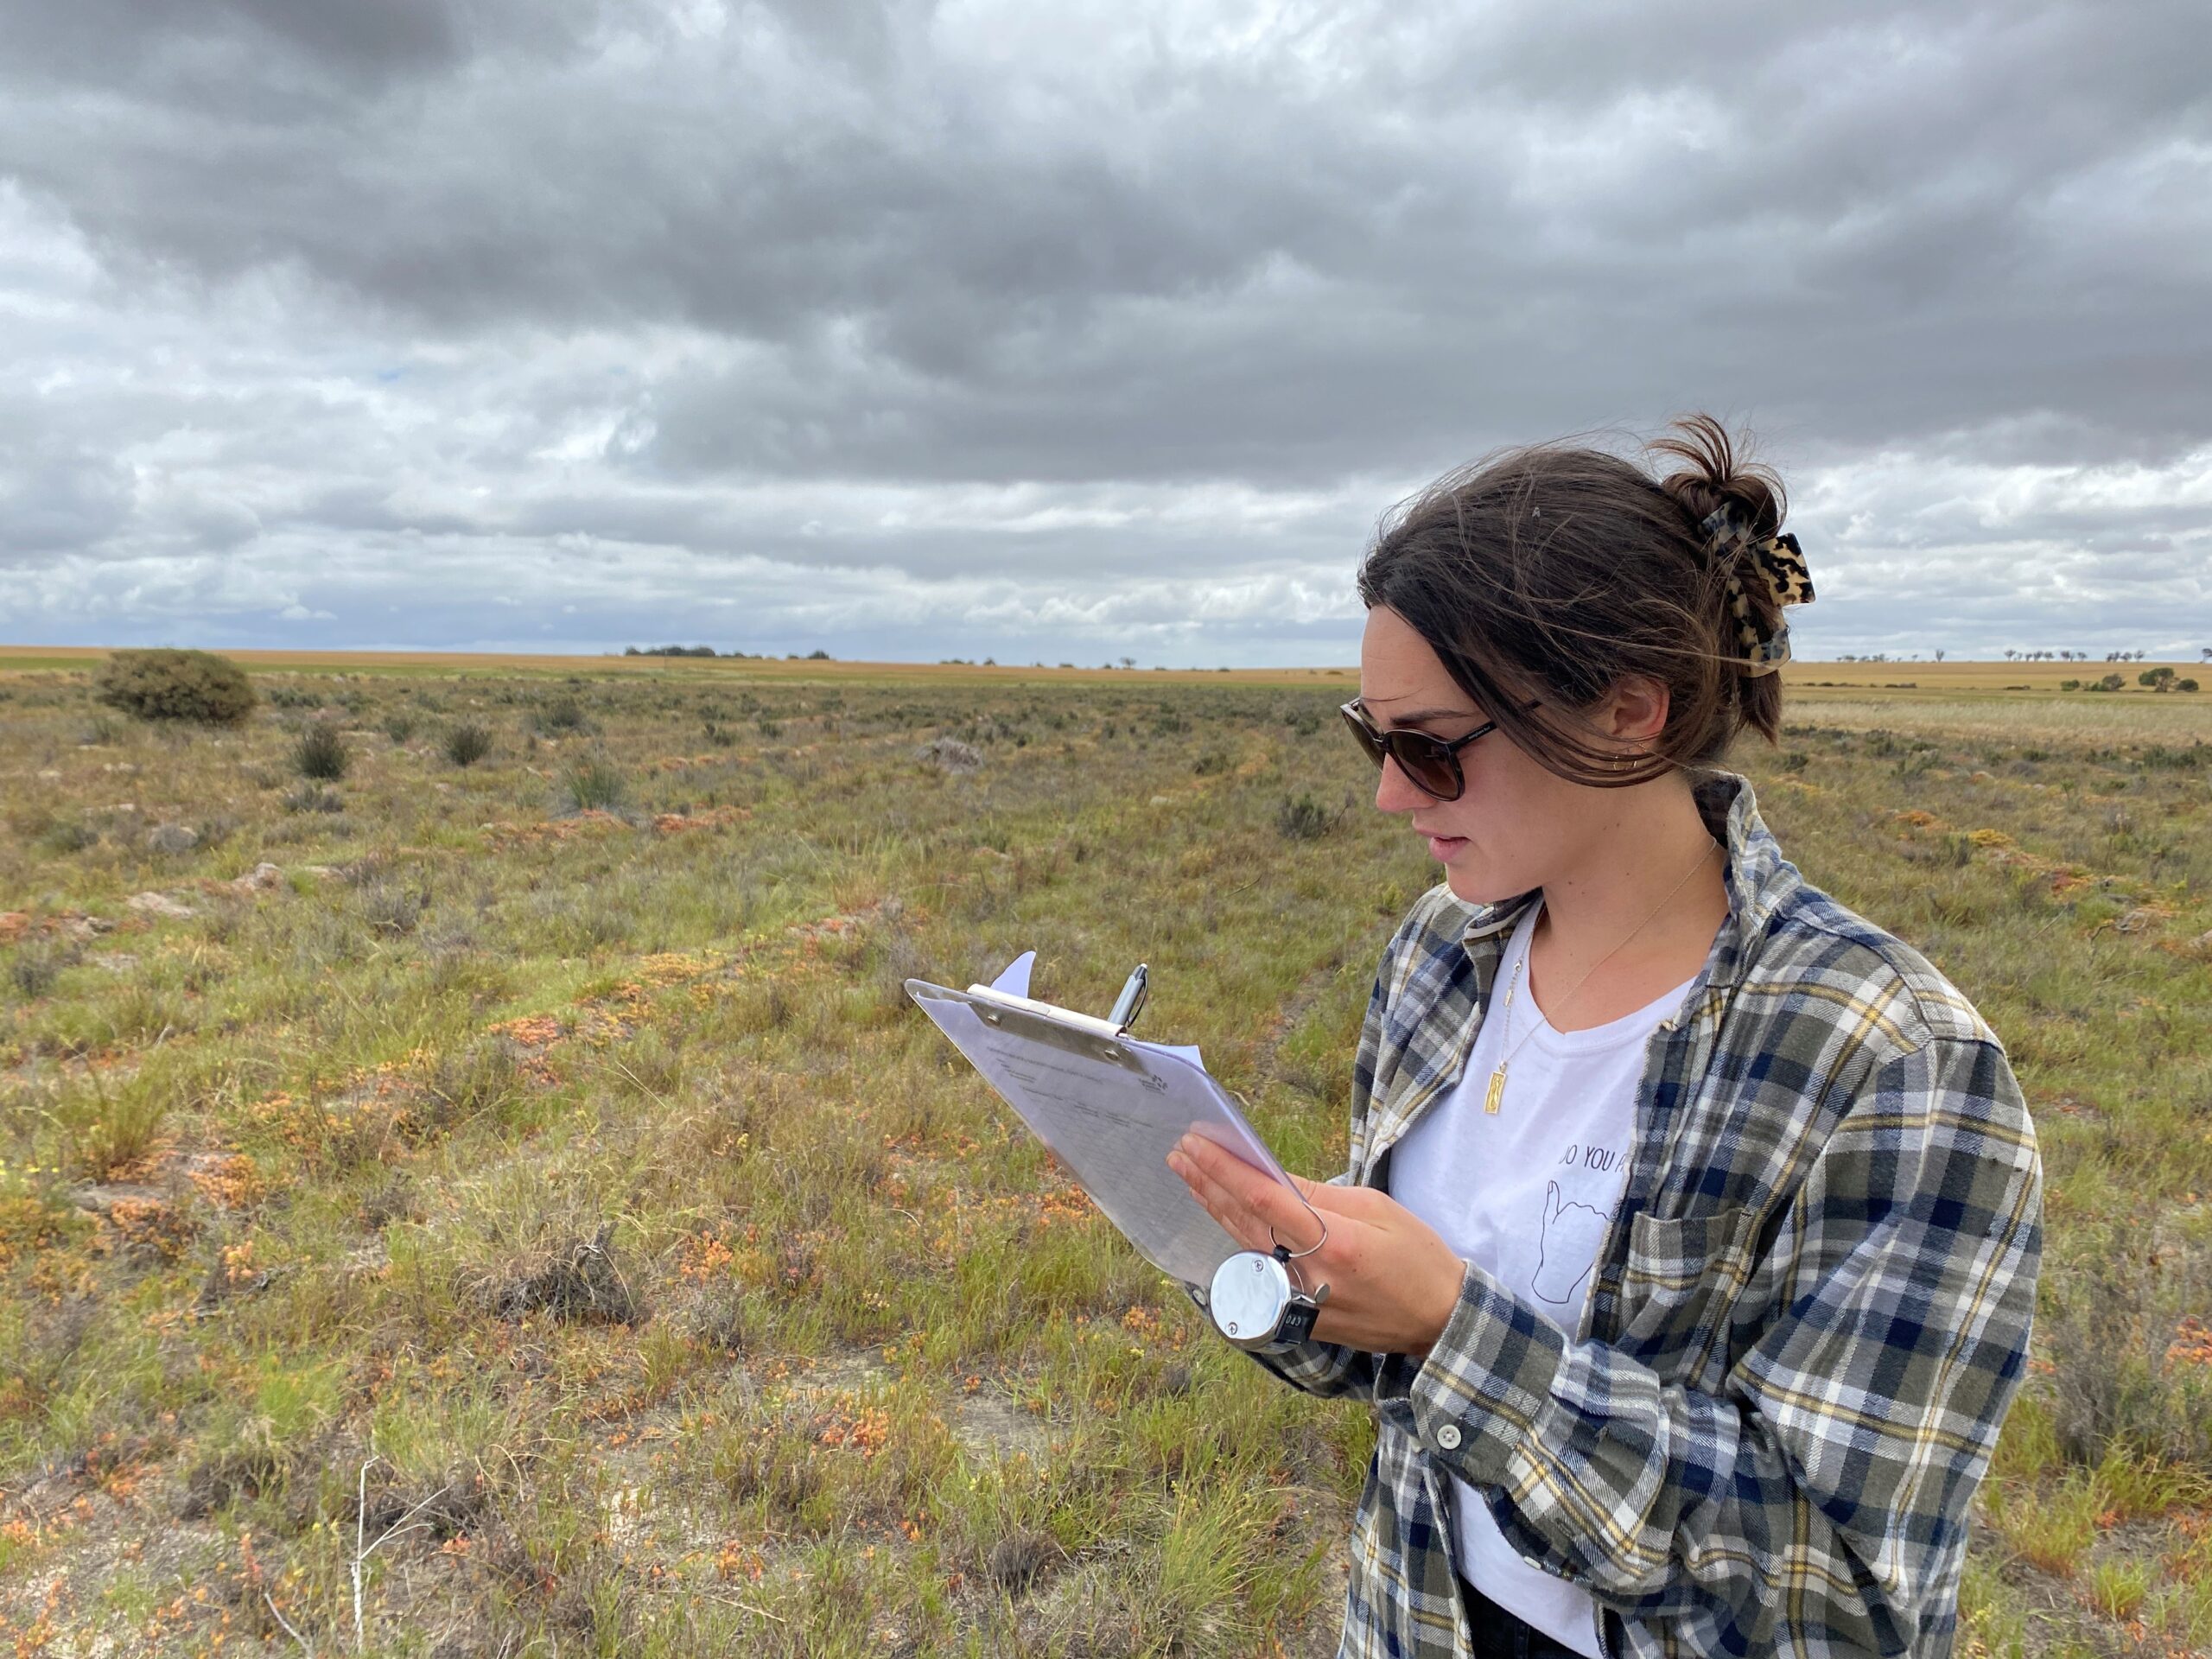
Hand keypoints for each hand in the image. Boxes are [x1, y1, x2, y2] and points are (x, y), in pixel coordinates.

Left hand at [1166, 1132, 1465, 1355]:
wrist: (1440, 1321)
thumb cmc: (1418, 1257)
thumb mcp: (1378, 1209)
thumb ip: (1322, 1195)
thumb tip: (1274, 1176)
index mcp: (1334, 1241)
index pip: (1263, 1197)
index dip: (1224, 1168)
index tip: (1196, 1142)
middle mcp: (1309, 1275)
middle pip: (1244, 1221)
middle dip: (1208, 1183)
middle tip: (1180, 1154)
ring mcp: (1300, 1301)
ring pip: (1245, 1246)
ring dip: (1215, 1209)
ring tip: (1190, 1179)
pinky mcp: (1298, 1318)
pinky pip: (1258, 1271)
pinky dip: (1237, 1239)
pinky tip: (1223, 1219)